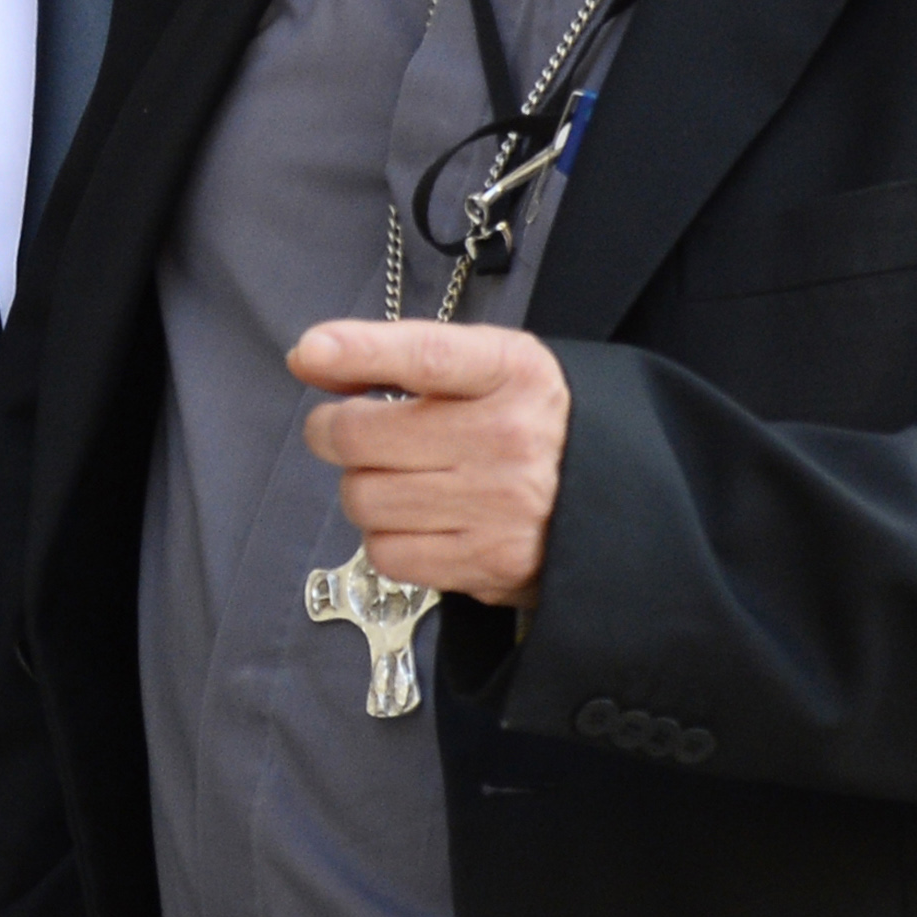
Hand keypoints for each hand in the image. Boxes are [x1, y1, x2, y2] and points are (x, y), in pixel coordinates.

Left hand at [291, 319, 569, 607]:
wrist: (608, 497)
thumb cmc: (527, 422)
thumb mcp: (488, 366)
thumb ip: (402, 354)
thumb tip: (308, 358)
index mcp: (513, 372)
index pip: (427, 357)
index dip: (359, 352)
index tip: (310, 353)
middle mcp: (509, 437)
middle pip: (363, 436)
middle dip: (335, 432)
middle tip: (348, 431)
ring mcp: (501, 505)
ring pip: (365, 497)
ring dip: (363, 488)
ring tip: (397, 477)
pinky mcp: (490, 563)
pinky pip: (387, 553)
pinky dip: (386, 538)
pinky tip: (416, 520)